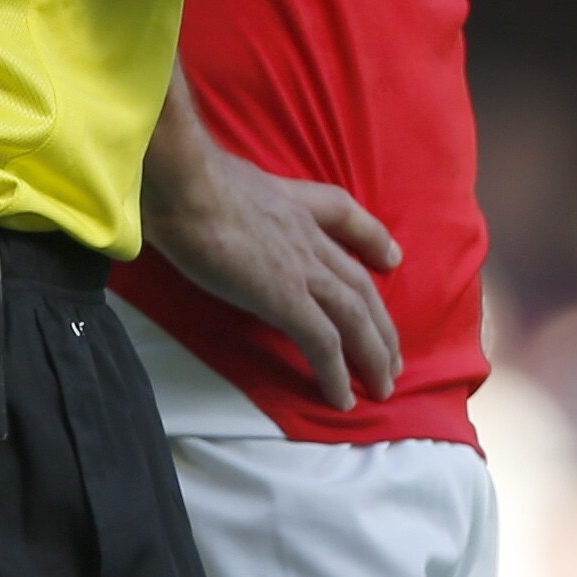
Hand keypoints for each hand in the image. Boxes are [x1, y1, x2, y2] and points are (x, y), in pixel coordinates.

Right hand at [143, 132, 401, 410]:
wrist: (183, 184)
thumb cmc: (183, 178)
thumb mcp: (221, 178)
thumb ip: (233, 197)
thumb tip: (213, 208)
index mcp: (292, 202)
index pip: (344, 216)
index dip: (373, 239)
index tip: (390, 259)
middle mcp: (307, 235)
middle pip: (359, 283)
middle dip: (382, 323)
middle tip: (394, 357)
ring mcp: (302, 267)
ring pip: (355, 316)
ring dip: (374, 355)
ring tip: (384, 386)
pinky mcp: (286, 297)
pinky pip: (323, 343)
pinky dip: (336, 373)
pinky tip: (342, 398)